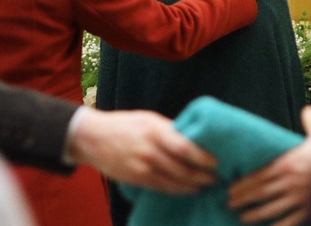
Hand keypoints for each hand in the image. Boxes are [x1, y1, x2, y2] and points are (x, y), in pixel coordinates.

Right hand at [69, 108, 217, 193]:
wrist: (92, 138)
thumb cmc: (124, 124)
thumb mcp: (149, 119)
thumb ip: (170, 130)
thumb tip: (194, 139)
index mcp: (155, 131)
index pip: (186, 148)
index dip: (204, 158)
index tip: (218, 162)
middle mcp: (150, 151)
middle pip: (184, 169)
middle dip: (204, 176)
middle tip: (219, 178)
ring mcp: (142, 167)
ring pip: (175, 183)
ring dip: (194, 186)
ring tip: (207, 185)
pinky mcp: (136, 179)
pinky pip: (162, 188)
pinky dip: (178, 190)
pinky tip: (188, 189)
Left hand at [227, 106, 310, 225]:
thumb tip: (307, 109)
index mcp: (290, 163)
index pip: (259, 175)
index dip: (242, 183)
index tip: (230, 188)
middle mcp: (292, 182)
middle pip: (261, 193)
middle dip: (243, 199)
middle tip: (228, 204)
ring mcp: (301, 198)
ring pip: (272, 209)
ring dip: (255, 215)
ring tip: (242, 218)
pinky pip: (291, 221)